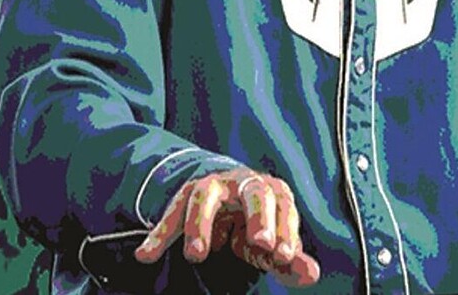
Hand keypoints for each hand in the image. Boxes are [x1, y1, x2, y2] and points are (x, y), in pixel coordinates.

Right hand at [134, 167, 319, 286]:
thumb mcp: (272, 243)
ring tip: (196, 256)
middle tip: (260, 244)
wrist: (225, 194)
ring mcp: (215, 186)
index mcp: (273, 192)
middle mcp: (246, 183)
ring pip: (206, 196)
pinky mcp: (187, 195)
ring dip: (200, 225)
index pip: (285, 206)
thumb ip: (290, 260)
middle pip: (255, 191)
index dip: (286, 229)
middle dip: (259, 216)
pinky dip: (159, 233)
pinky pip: (172, 212)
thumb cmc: (256, 224)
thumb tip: (312, 275)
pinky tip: (146, 256)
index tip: (282, 255)